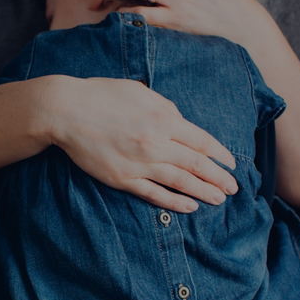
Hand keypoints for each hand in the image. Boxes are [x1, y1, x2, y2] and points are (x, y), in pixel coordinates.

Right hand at [42, 75, 236, 213]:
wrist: (66, 111)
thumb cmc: (103, 96)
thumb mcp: (141, 92)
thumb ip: (166, 108)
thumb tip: (183, 123)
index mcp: (163, 119)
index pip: (202, 141)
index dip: (221, 155)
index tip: (232, 164)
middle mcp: (155, 142)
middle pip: (196, 164)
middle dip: (218, 178)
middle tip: (233, 188)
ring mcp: (138, 163)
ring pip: (180, 181)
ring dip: (203, 192)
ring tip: (219, 200)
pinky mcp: (122, 178)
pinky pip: (153, 193)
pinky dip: (173, 202)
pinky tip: (189, 206)